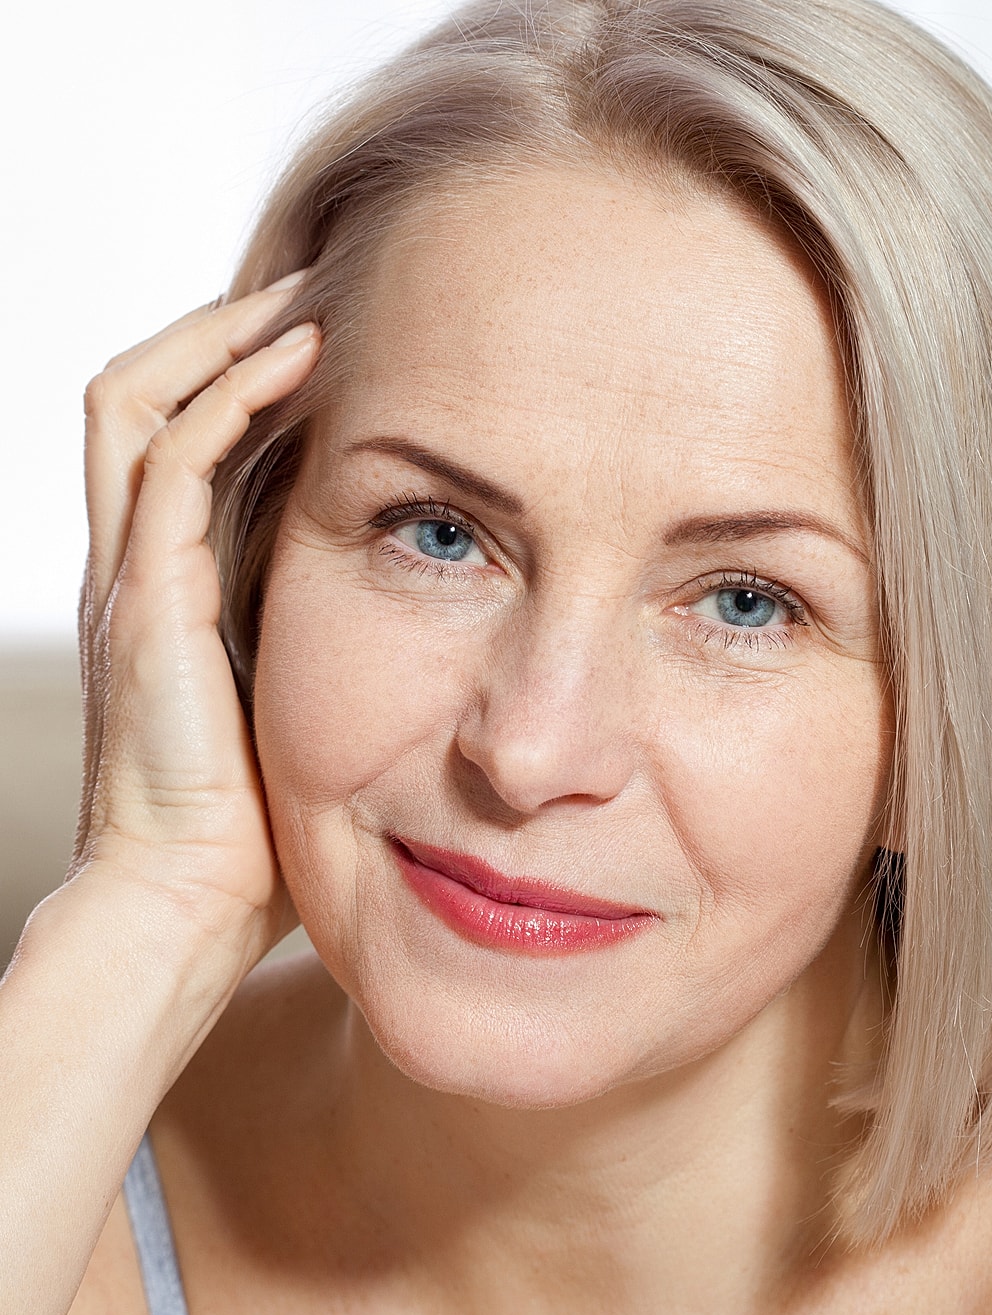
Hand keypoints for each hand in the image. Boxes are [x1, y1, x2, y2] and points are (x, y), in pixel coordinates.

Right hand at [73, 276, 319, 988]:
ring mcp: (128, 578)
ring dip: (220, 335)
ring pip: (135, 400)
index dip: (233, 374)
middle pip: (140, 395)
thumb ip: (327, 654)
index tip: (330, 341)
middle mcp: (132, 568)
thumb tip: (419, 624)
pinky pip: (172, 458)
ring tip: (307, 295)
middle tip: (316, 286)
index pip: (174, 438)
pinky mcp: (144, 600)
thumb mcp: (303, 713)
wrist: (188, 908)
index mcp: (166, 592)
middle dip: (222, 327)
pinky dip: (229, 393)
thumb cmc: (256, 833)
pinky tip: (303, 359)